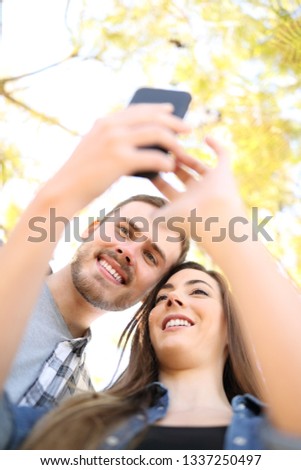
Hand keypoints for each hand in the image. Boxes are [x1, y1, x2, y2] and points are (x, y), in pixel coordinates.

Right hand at [51, 104, 190, 207]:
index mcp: (105, 121)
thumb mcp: (96, 148)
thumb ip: (115, 140)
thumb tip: (146, 142)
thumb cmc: (83, 174)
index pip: (138, 108)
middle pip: (152, 117)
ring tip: (183, 150)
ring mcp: (115, 141)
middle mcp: (111, 126)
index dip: (158, 108)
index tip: (172, 110)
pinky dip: (166, 161)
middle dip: (174, 121)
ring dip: (174, 141)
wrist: (64, 190)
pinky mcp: (120, 159)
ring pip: (157, 133)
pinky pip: (154, 156)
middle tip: (189, 129)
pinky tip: (171, 166)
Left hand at [152, 137, 246, 247]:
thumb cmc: (188, 219)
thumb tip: (134, 216)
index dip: (155, 174)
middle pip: (180, 174)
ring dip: (186, 155)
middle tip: (158, 149)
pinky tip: (205, 138)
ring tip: (175, 145)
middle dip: (169, 162)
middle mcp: (196, 193)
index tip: (145, 161)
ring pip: (198, 165)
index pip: (165, 186)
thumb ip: (148, 216)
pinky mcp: (224, 173)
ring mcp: (211, 183)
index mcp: (182, 203)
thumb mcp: (163, 219)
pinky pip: (223, 156)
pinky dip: (216, 146)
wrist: (214, 217)